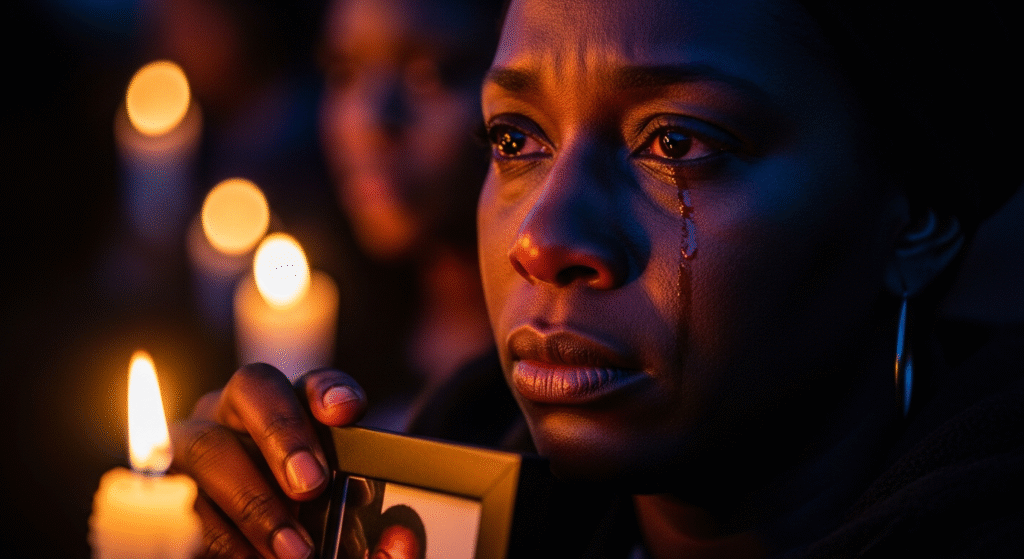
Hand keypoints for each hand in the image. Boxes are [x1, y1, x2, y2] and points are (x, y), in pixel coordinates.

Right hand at [170, 363, 366, 558]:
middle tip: (312, 487)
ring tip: (293, 550)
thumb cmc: (295, 518)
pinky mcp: (159, 490)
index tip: (347, 411)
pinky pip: (178, 503)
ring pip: (208, 448)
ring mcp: (188, 446)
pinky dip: (219, 537)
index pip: (309, 380)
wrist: (246, 536)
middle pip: (250, 391)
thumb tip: (399, 542)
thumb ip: (365, 515)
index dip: (327, 390)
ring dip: (253, 502)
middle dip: (282, 435)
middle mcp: (232, 411)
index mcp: (285, 405)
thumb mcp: (333, 511)